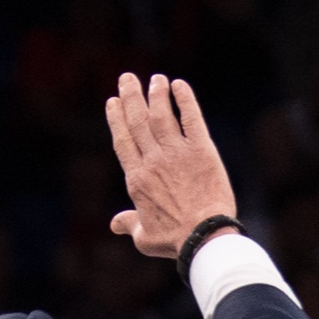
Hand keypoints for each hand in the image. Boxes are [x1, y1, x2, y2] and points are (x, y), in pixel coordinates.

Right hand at [103, 73, 238, 259]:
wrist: (204, 236)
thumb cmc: (174, 241)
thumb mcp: (144, 237)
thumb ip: (129, 224)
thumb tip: (114, 224)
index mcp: (136, 178)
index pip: (123, 140)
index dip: (117, 118)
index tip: (114, 102)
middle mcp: (153, 160)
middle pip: (137, 121)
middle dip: (131, 96)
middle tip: (127, 78)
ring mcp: (177, 153)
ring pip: (161, 115)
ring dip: (157, 94)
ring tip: (156, 79)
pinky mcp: (202, 151)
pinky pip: (192, 119)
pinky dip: (185, 100)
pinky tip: (179, 85)